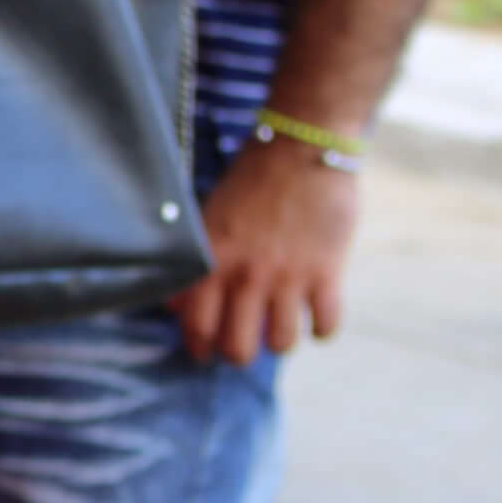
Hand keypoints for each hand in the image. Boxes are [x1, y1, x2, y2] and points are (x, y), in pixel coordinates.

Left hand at [169, 137, 358, 363]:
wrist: (302, 147)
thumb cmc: (252, 180)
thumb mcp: (209, 217)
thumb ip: (196, 262)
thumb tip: (174, 303)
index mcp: (212, 262)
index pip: (196, 326)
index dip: (199, 348)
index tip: (204, 353)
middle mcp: (245, 276)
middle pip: (237, 347)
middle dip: (239, 355)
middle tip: (244, 347)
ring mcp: (287, 276)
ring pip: (281, 343)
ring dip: (280, 343)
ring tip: (280, 329)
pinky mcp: (326, 271)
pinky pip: (326, 324)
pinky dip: (323, 330)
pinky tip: (317, 318)